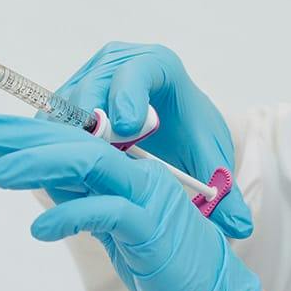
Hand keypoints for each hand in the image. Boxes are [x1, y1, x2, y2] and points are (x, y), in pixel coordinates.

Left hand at [0, 114, 262, 290]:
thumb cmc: (165, 271)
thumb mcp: (113, 229)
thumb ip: (83, 196)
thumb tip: (40, 177)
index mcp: (127, 170)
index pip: (64, 141)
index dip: (17, 135)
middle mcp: (139, 173)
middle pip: (69, 141)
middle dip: (14, 135)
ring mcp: (149, 198)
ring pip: (88, 162)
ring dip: (38, 163)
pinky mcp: (155, 230)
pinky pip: (108, 211)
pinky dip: (72, 215)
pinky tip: (42, 231)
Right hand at [55, 42, 251, 237]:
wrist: (172, 132)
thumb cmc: (190, 137)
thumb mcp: (209, 161)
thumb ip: (225, 192)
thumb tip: (240, 226)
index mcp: (158, 65)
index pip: (139, 68)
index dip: (129, 94)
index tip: (128, 129)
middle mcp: (117, 63)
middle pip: (93, 85)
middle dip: (91, 124)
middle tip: (94, 159)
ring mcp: (87, 79)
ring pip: (65, 105)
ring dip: (69, 141)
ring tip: (81, 177)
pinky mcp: (65, 100)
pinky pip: (49, 123)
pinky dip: (54, 149)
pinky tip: (68, 180)